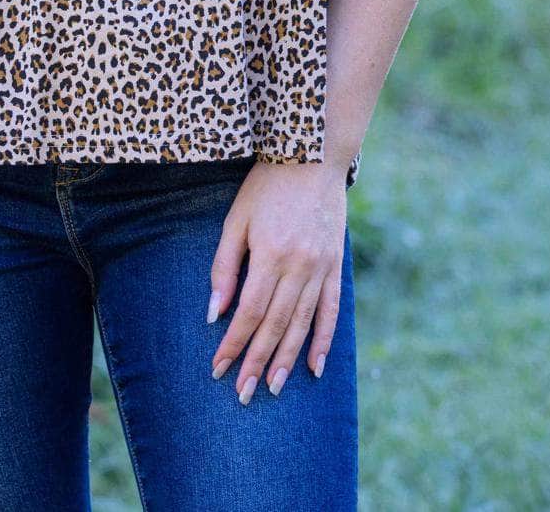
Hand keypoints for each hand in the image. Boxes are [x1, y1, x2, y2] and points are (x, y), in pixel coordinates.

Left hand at [207, 159, 348, 402]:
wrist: (312, 154)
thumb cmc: (266, 185)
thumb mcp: (236, 218)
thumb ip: (225, 265)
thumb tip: (214, 312)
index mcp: (270, 254)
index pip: (248, 313)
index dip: (233, 344)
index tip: (218, 368)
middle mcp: (299, 266)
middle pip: (275, 325)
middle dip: (257, 362)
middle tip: (243, 394)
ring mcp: (321, 267)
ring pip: (302, 324)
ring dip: (286, 359)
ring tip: (274, 388)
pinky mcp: (336, 265)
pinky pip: (331, 310)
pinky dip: (323, 340)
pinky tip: (314, 365)